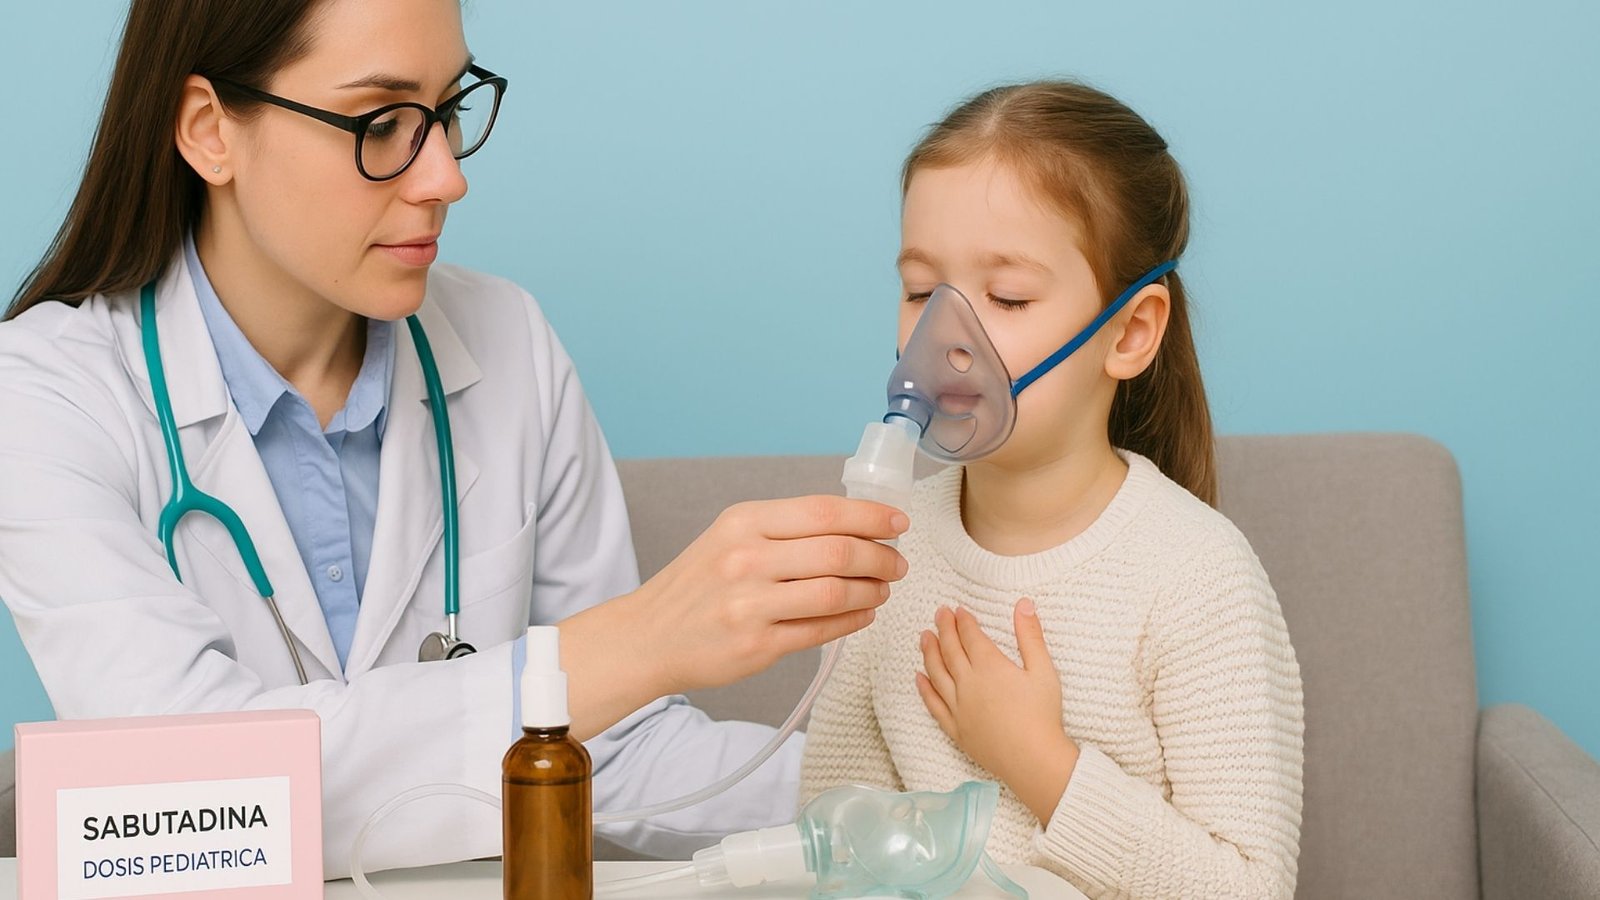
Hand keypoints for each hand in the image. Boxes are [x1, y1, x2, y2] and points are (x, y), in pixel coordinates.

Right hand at [629, 495, 907, 693]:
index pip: (824, 511)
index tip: (898, 523)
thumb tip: (857, 525)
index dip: (871, 516)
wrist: (648, 636)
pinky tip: (862, 614)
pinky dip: (853, 620)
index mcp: (743, 522)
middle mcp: (746, 559)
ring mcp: (750, 605)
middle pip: (838, 552)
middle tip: (897, 563)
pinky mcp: (756, 646)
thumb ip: (785, 529)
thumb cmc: (697, 585)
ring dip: (872, 591)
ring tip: (882, 589)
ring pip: (836, 592)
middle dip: (881, 557)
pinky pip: (821, 631)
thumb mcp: (730, 537)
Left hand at [916, 599, 1078, 823]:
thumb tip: (1024, 603)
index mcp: (990, 667)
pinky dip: (924, 689)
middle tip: (939, 613)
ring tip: (924, 637)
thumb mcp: (1043, 670)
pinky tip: (919, 678)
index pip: (970, 637)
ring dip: (929, 653)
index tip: (958, 610)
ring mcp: (959, 707)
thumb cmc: (1043, 715)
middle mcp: (968, 684)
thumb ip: (1031, 635)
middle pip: (950, 650)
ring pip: (937, 674)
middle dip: (944, 629)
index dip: (963, 621)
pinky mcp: (956, 729)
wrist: (1034, 759)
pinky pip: (934, 705)